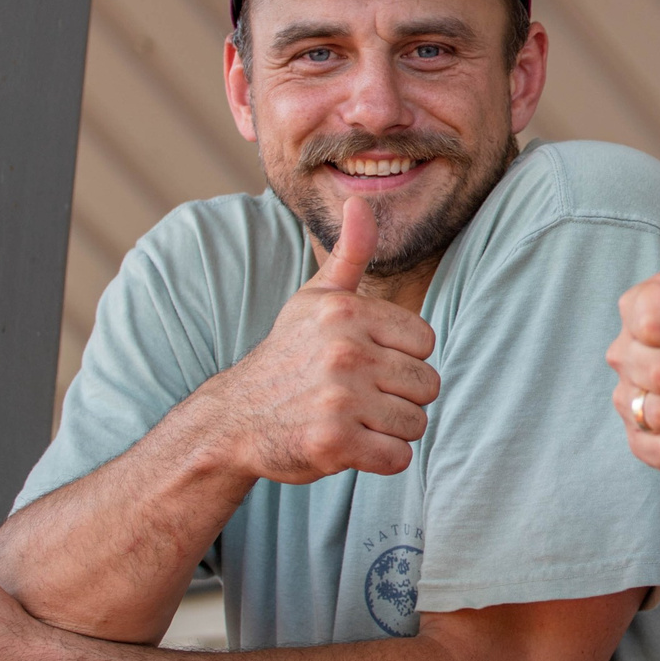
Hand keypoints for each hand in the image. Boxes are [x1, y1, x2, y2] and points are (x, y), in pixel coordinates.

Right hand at [205, 197, 439, 484]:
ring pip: (416, 423)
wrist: (233, 419)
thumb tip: (362, 200)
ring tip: (353, 420)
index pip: (425, 343)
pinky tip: (350, 446)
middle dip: (399, 398)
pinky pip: (398, 458)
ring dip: (390, 431)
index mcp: (347, 313)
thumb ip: (351, 254)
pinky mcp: (334, 443)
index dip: (401, 359)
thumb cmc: (287, 356)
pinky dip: (380, 460)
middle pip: (427, 385)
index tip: (366, 364)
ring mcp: (339, 399)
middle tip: (358, 398)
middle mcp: (345, 352)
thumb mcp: (315, 299)